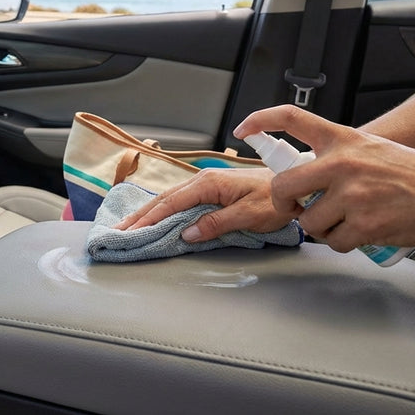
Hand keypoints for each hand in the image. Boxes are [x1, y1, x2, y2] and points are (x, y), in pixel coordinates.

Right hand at [111, 167, 294, 241]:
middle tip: (117, 232)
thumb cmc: (278, 200)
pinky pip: (180, 201)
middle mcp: (203, 181)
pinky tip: (154, 218)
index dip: (148, 219)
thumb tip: (186, 233)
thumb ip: (217, 223)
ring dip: (148, 214)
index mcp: (209, 184)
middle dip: (139, 216)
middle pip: (164, 200)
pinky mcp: (211, 192)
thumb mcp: (249, 214)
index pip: (171, 203)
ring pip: (170, 199)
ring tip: (128, 226)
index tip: (129, 232)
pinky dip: (163, 211)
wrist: (296, 185)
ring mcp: (206, 185)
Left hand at [233, 105, 414, 251]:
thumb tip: (304, 176)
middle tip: (293, 208)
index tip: (243, 129)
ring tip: (348, 218)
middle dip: (283, 204)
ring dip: (321, 227)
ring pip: (308, 221)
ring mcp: (353, 195)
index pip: (293, 118)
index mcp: (344, 139)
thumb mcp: (371, 149)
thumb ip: (337, 157)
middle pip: (284, 186)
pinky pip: (333, 242)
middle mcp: (344, 163)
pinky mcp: (364, 225)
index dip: (261, 120)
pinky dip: (343, 242)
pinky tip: (362, 230)